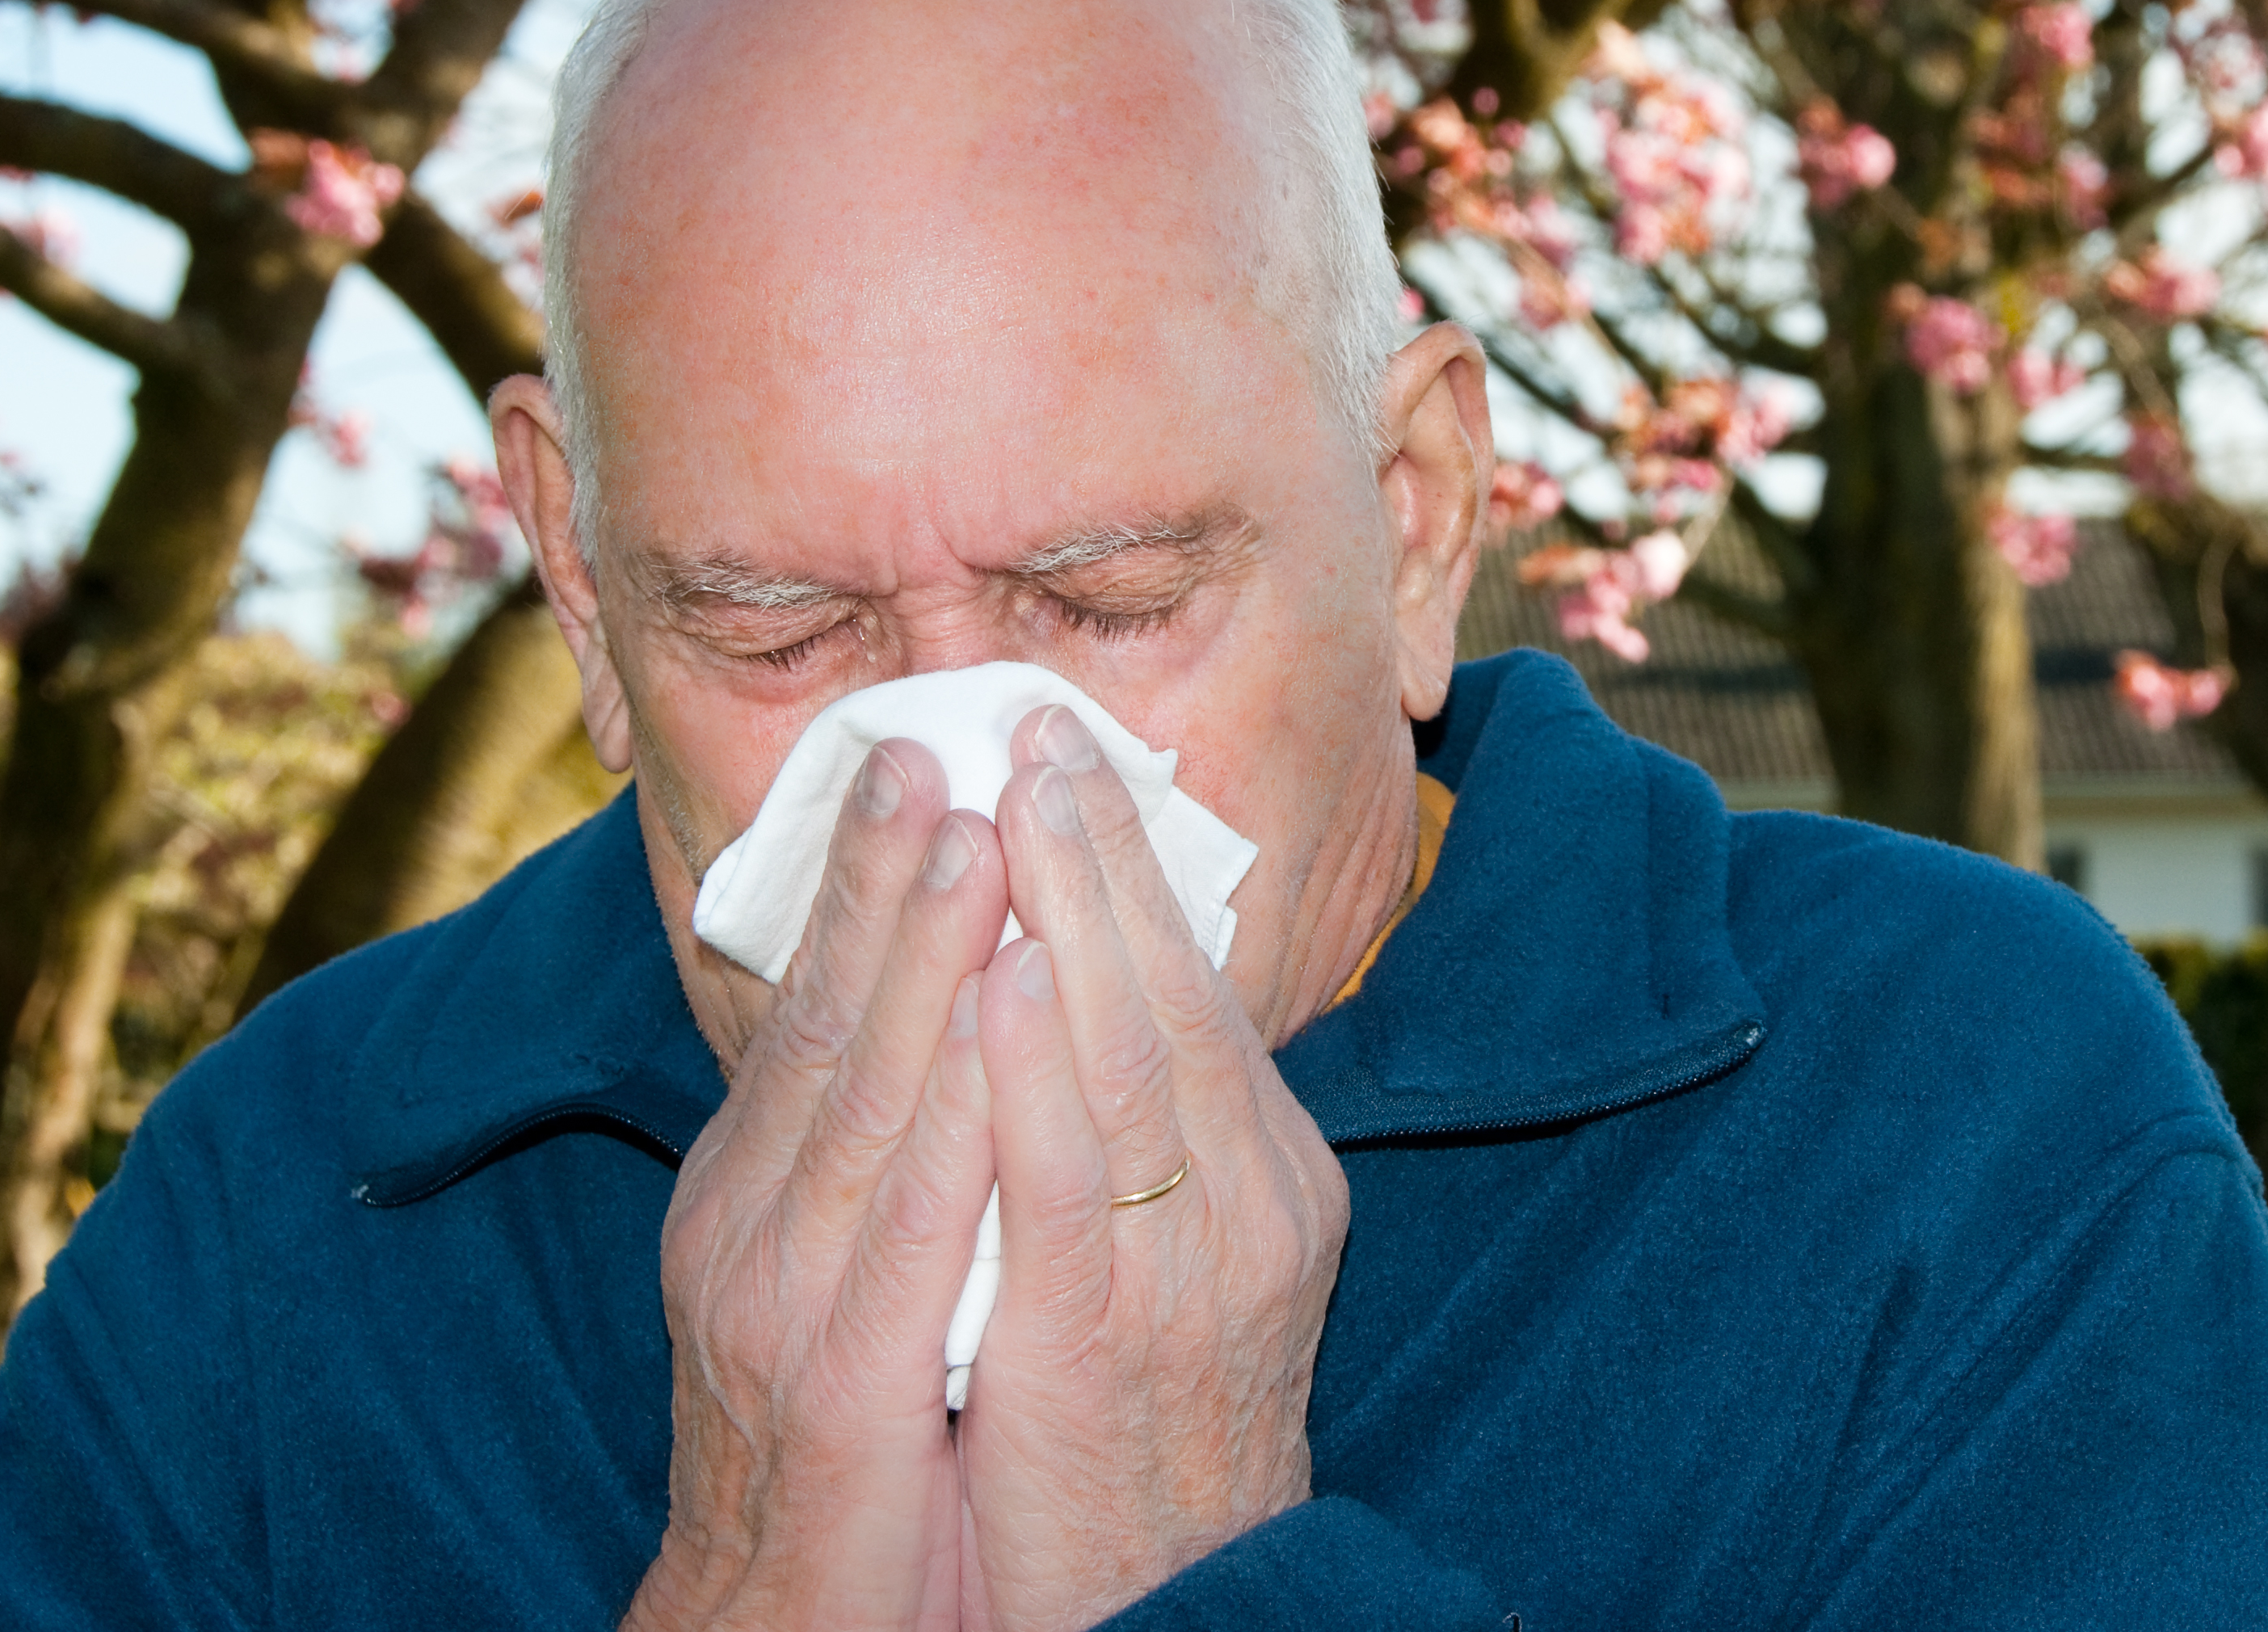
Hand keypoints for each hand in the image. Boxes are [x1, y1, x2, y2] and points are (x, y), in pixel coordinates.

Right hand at [624, 739, 1012, 1631]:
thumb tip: (959, 1012)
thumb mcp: (848, 1266)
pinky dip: (948, 1120)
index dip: (864, 881)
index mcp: (757, 1188)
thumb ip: (886, 1148)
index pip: (817, 1007)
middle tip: (934, 743)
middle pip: (827, 1021)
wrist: (777, 1624)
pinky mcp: (836, 1381)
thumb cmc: (841, 1440)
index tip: (917, 758)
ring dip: (917, 960)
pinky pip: (904, 1232)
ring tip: (970, 834)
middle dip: (882, 876)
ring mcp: (780, 1299)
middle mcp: (751, 1222)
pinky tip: (991, 1032)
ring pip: (862, 1097)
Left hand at [955, 705, 1351, 1631]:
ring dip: (1069, 920)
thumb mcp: (1182, 1262)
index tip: (1069, 758)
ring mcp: (1194, 1273)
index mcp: (1271, 1175)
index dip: (1128, 869)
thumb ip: (1148, 1139)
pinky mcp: (1110, 1344)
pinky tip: (996, 986)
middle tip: (1037, 723)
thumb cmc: (1153, 1438)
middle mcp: (1255, 1204)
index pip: (1195, 990)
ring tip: (1016, 799)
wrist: (1174, 1610)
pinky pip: (1074, 1190)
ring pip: (1132, 1061)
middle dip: (1102, 851)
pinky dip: (1034, 1082)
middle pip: (1173, 993)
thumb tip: (1075, 1003)